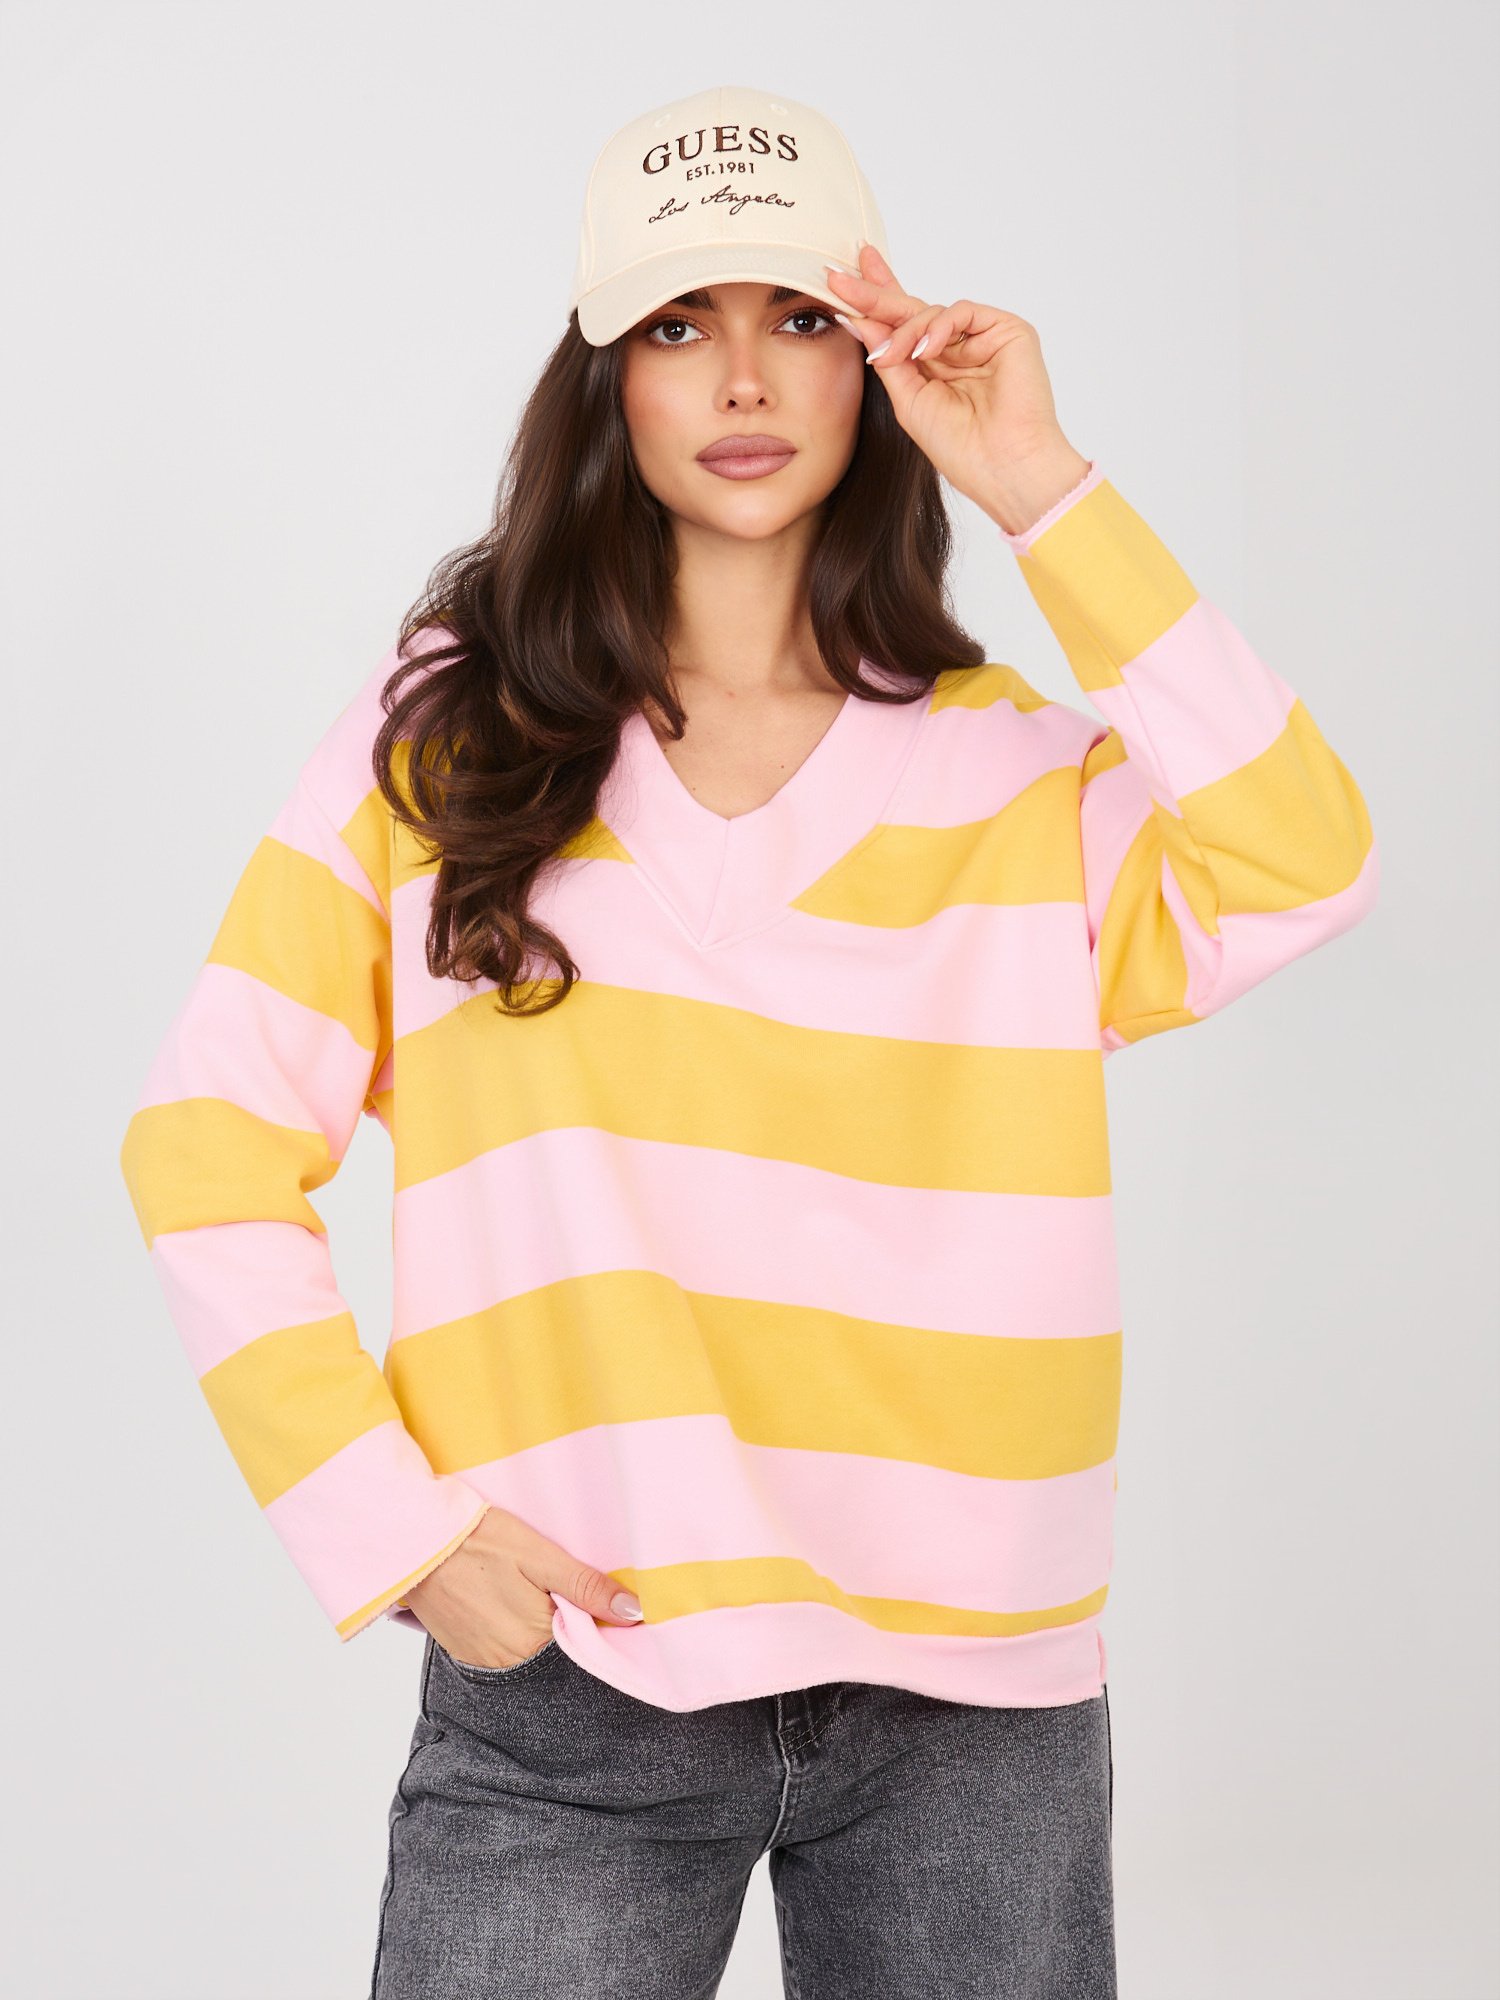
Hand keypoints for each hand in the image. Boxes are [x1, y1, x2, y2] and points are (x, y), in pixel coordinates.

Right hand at [404, 1505, 644, 1668]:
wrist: (415, 1540)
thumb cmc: (478, 1539)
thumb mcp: (539, 1555)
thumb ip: (584, 1585)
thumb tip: (633, 1613)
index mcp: (533, 1640)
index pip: (582, 1645)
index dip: (595, 1622)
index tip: (602, 1601)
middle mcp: (508, 1661)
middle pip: (555, 1650)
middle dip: (567, 1624)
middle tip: (563, 1587)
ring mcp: (482, 1659)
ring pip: (529, 1650)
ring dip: (538, 1626)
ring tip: (534, 1590)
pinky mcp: (462, 1649)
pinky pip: (501, 1647)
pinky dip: (511, 1628)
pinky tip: (509, 1599)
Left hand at [824, 242, 1091, 534]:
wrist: (1001, 465)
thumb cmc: (960, 446)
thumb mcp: (908, 400)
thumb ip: (888, 357)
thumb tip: (859, 319)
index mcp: (934, 367)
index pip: (901, 327)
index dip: (873, 304)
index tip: (839, 285)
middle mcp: (958, 349)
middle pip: (912, 310)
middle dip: (875, 295)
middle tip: (841, 280)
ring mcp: (982, 338)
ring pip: (931, 312)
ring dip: (904, 331)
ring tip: (890, 355)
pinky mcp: (1007, 331)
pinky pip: (962, 311)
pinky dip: (939, 327)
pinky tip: (925, 351)